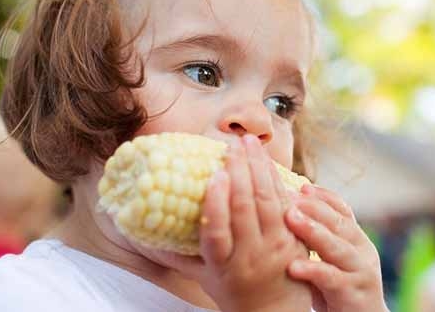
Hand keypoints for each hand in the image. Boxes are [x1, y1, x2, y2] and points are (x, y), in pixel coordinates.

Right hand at [153, 134, 311, 311]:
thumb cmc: (232, 290)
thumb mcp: (202, 277)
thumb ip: (175, 255)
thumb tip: (139, 235)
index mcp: (222, 265)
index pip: (217, 234)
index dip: (216, 203)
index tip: (214, 176)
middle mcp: (250, 255)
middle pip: (245, 209)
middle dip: (240, 172)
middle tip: (233, 145)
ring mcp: (276, 246)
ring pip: (268, 201)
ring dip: (259, 168)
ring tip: (249, 143)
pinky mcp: (295, 237)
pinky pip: (286, 203)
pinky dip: (276, 179)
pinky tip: (267, 161)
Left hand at [284, 185, 388, 311]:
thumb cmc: (336, 288)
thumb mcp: (329, 257)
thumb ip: (315, 235)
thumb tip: (285, 205)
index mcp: (355, 238)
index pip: (342, 209)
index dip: (322, 196)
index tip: (301, 186)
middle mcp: (362, 250)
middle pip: (339, 222)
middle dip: (313, 207)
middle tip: (288, 197)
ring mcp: (361, 272)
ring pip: (337, 247)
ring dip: (313, 231)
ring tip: (290, 219)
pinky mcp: (354, 294)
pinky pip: (333, 279)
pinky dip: (314, 270)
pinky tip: (294, 266)